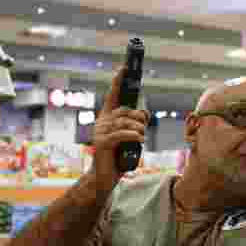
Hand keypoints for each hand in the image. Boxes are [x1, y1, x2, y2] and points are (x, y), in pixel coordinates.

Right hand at [91, 68, 149, 198]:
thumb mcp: (130, 138)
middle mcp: (102, 122)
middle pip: (125, 111)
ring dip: (138, 128)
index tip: (124, 67)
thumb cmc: (118, 157)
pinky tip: (139, 140)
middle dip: (139, 118)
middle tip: (144, 127)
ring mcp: (100, 132)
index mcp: (107, 118)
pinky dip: (134, 136)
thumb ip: (136, 124)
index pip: (113, 95)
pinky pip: (122, 134)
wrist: (104, 178)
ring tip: (141, 137)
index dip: (118, 81)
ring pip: (125, 122)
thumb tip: (145, 115)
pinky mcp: (102, 143)